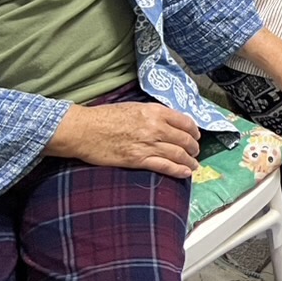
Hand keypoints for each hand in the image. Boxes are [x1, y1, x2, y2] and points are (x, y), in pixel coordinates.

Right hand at [45, 102, 200, 178]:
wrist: (85, 130)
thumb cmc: (105, 116)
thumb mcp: (134, 107)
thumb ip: (152, 114)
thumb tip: (166, 121)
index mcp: (155, 111)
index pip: (184, 121)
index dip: (193, 130)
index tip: (196, 135)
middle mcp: (156, 127)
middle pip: (184, 139)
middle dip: (193, 147)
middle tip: (195, 152)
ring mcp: (148, 144)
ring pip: (178, 154)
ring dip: (189, 161)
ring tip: (194, 165)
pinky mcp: (139, 160)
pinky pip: (165, 166)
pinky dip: (178, 170)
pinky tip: (185, 173)